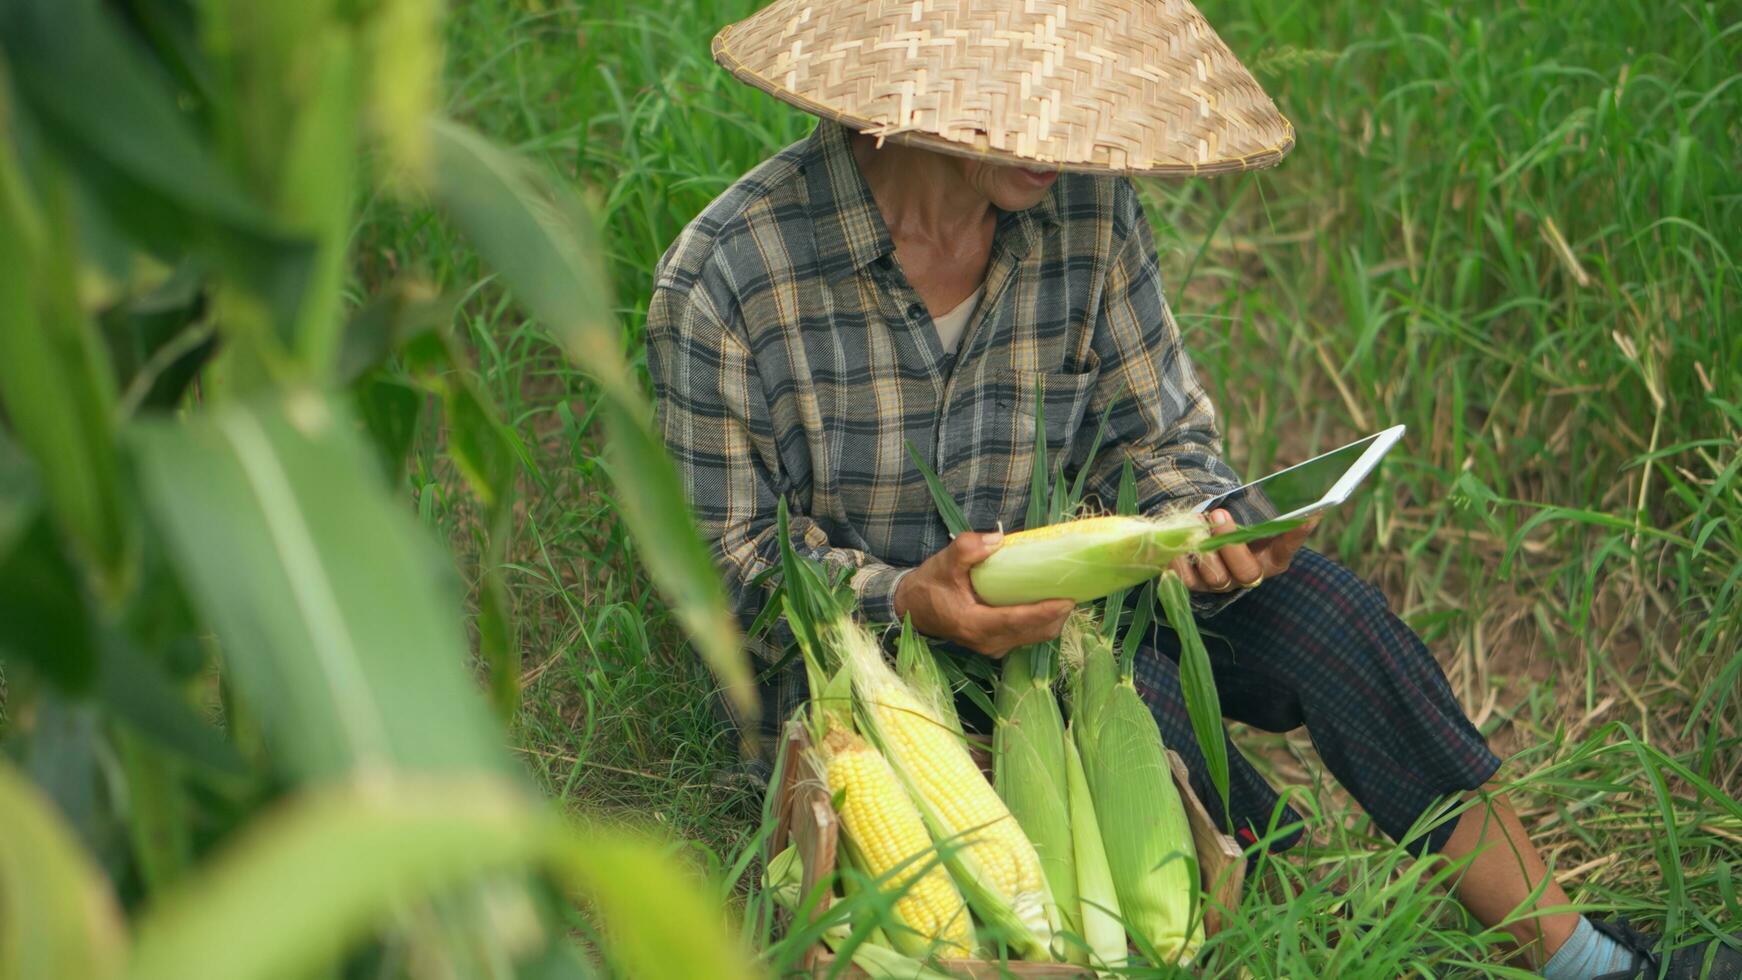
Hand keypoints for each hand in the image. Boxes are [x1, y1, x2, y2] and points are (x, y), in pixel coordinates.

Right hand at [893, 529, 1074, 657]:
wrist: (912, 608)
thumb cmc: (929, 585)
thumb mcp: (944, 562)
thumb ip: (968, 548)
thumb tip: (997, 538)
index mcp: (975, 625)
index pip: (1018, 621)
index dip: (1045, 612)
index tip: (1068, 599)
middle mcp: (988, 642)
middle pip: (1035, 632)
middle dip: (1058, 614)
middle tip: (1076, 588)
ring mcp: (993, 646)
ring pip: (1035, 637)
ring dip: (1054, 619)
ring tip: (1067, 593)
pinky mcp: (997, 644)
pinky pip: (1027, 636)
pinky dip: (1043, 622)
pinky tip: (1050, 602)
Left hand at [1169, 509, 1316, 593]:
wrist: (1200, 527)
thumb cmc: (1235, 518)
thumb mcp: (1253, 513)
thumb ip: (1273, 513)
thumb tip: (1312, 507)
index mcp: (1271, 557)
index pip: (1288, 548)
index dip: (1295, 535)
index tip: (1306, 516)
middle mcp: (1248, 575)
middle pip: (1247, 572)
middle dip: (1232, 543)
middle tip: (1220, 514)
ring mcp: (1222, 582)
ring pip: (1216, 577)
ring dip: (1205, 548)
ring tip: (1197, 520)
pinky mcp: (1195, 583)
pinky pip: (1186, 579)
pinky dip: (1181, 559)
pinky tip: (1180, 538)